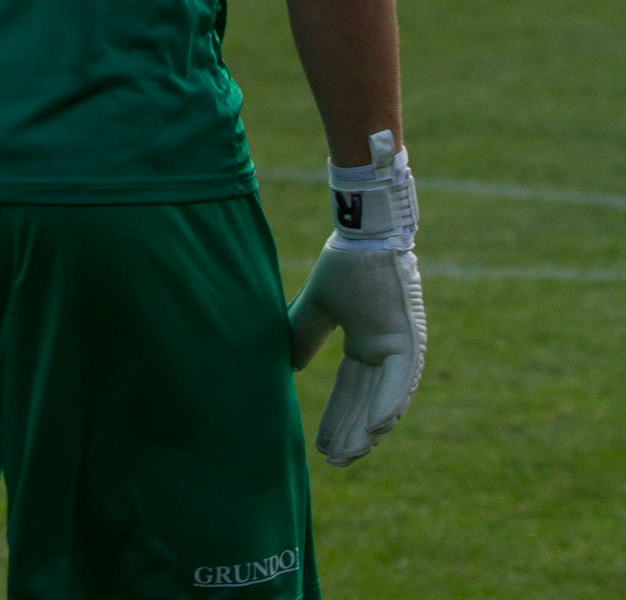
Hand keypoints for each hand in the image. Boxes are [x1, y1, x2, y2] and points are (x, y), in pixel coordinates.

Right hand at [288, 130, 426, 465]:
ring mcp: (399, 345)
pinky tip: (378, 427)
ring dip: (369, 427)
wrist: (363, 230)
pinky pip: (400, 377)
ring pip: (384, 397)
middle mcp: (384, 350)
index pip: (347, 390)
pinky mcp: (408, 337)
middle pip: (365, 401)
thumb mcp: (317, 305)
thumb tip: (287, 367)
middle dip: (351, 432)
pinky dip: (390, 401)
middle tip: (336, 463)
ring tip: (353, 454)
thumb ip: (303, 334)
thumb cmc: (344, 262)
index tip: (321, 447)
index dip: (335, 417)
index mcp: (364, 342)